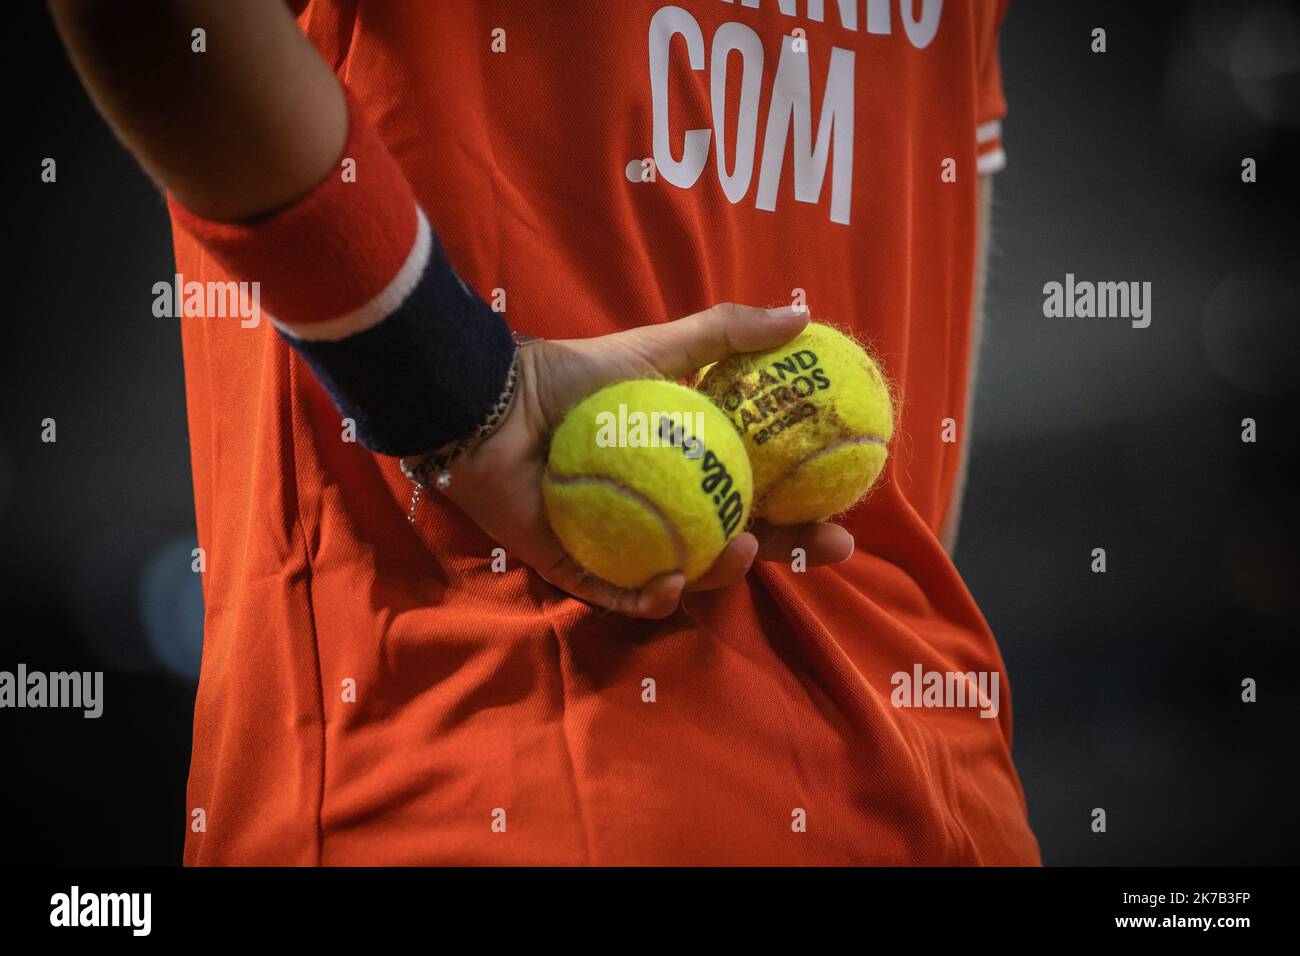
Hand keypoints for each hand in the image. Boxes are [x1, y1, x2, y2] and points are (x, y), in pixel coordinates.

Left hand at [442, 304, 855, 618]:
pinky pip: (623, 598)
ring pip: (690, 575)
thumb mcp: (660, 347)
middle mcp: (663, 508)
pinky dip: (651, 597)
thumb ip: (728, 334)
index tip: (843, 515)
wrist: (498, 404)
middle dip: (788, 553)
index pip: (758, 496)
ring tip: (741, 547)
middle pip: (737, 542)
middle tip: (830, 548)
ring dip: (723, 572)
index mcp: (686, 467)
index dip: (804, 511)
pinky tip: (672, 583)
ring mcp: (624, 543)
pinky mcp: (579, 570)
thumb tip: (802, 314)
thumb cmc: (576, 374)